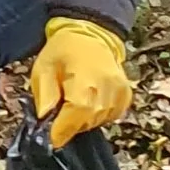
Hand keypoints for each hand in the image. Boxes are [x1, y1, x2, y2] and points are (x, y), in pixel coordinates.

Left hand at [29, 18, 133, 144]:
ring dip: (83, 117)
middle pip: (85, 124)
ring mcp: (120, 95)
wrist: (91, 33)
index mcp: (85, 84)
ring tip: (74, 96)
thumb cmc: (63, 50)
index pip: (73, 121)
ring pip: (97, 122)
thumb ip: (44, 96)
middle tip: (59, 106)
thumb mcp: (43, 68)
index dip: (59, 132)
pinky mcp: (126, 97)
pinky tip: (90, 97)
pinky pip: (109, 116)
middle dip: (69, 122)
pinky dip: (97, 113)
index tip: (49, 136)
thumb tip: (45, 119)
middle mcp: (107, 92)